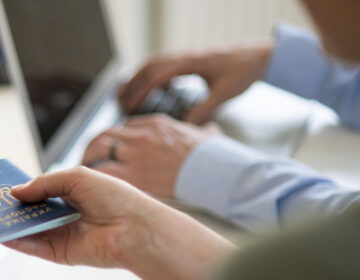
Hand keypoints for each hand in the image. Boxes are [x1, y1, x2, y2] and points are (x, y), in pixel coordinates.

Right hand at [5, 167, 233, 279]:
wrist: (134, 228)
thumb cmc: (115, 197)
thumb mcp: (76, 178)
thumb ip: (44, 184)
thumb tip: (16, 192)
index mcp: (72, 194)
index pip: (40, 192)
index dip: (22, 190)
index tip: (1, 189)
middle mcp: (66, 215)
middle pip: (32, 212)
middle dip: (12, 208)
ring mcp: (62, 235)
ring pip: (29, 231)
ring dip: (10, 225)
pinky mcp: (61, 254)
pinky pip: (34, 248)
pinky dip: (17, 242)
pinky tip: (2, 235)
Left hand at [82, 114, 220, 197]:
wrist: (214, 170)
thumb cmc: (213, 157)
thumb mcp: (207, 136)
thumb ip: (204, 131)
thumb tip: (211, 130)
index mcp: (156, 124)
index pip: (125, 126)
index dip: (115, 138)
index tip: (112, 149)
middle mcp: (141, 135)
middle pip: (105, 133)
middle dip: (94, 146)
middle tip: (89, 159)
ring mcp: (136, 153)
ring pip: (99, 146)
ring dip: (88, 157)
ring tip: (85, 170)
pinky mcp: (134, 174)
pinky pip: (103, 170)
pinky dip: (93, 174)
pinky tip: (90, 183)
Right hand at [120, 42, 274, 123]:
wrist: (260, 55)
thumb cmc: (244, 71)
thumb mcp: (224, 94)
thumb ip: (204, 109)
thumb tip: (185, 126)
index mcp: (191, 62)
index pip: (157, 76)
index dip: (141, 92)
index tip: (130, 107)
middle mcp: (185, 56)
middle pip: (149, 67)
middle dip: (131, 84)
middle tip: (118, 101)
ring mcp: (186, 56)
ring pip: (154, 64)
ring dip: (137, 78)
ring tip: (125, 94)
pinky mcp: (190, 59)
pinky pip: (163, 65)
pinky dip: (151, 76)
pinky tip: (150, 88)